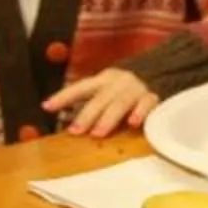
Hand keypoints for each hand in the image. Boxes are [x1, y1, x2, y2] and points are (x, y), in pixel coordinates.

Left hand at [45, 68, 159, 136]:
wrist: (161, 74)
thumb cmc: (124, 91)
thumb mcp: (106, 92)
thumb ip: (90, 104)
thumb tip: (65, 121)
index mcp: (102, 79)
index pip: (80, 88)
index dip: (63, 97)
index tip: (46, 107)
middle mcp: (117, 82)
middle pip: (100, 98)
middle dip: (87, 115)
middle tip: (75, 131)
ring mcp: (136, 88)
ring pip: (120, 103)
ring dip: (108, 118)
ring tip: (97, 133)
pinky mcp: (153, 97)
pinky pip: (146, 104)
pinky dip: (140, 113)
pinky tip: (133, 124)